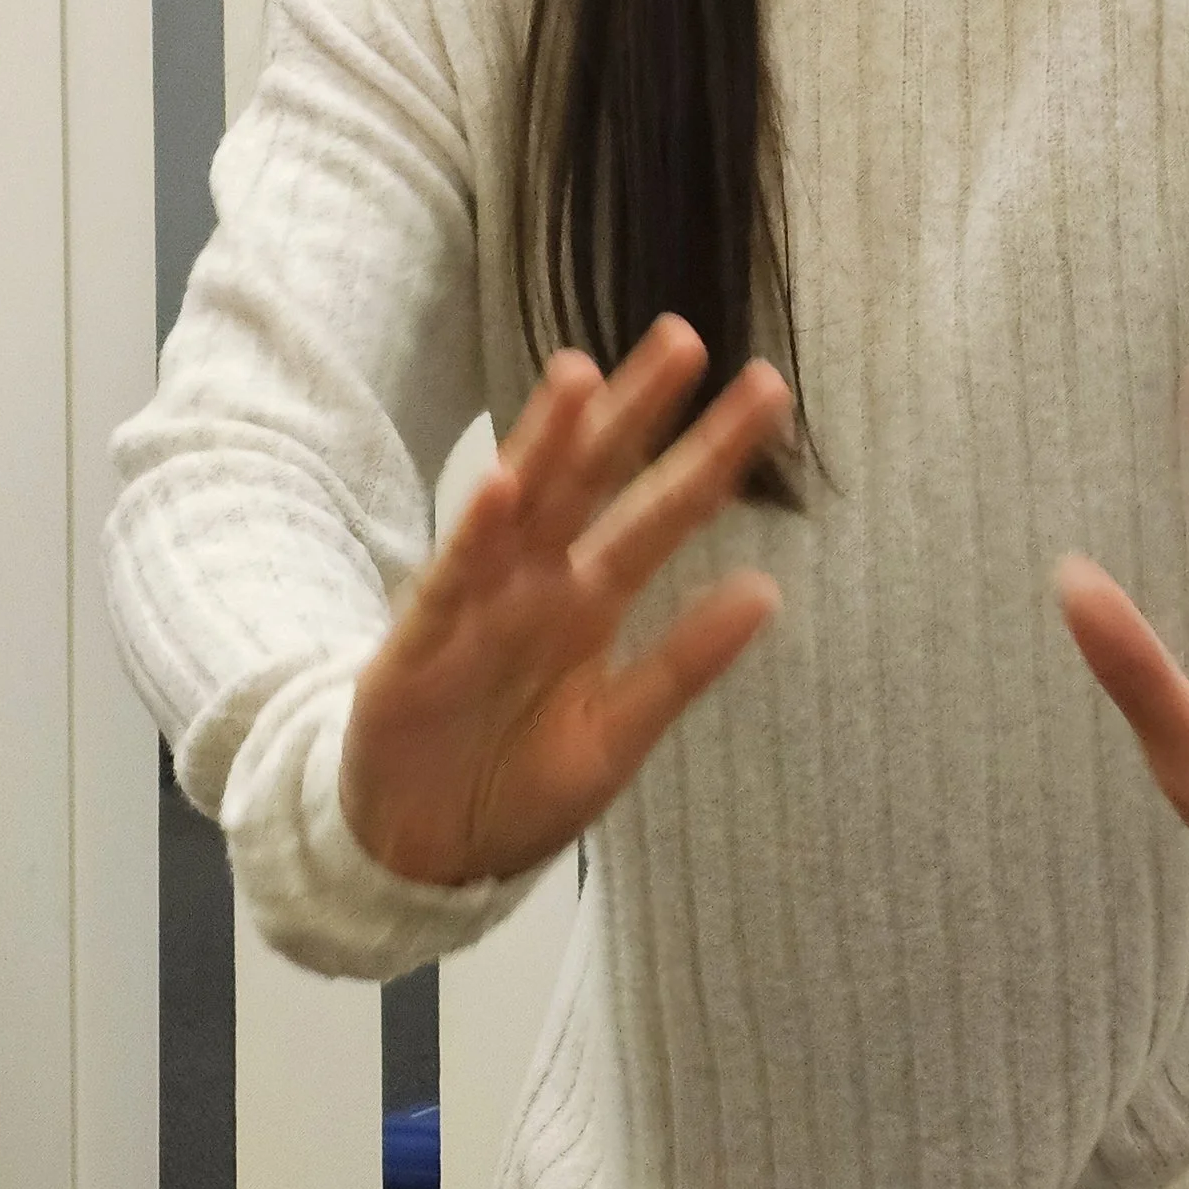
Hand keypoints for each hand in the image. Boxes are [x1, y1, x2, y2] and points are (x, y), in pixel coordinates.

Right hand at [340, 317, 791, 889]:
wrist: (421, 849)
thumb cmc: (519, 781)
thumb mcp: (619, 730)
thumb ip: (685, 663)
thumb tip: (767, 590)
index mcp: (591, 601)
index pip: (662, 512)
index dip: (711, 455)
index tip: (766, 391)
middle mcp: (539, 583)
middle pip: (593, 479)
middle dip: (635, 412)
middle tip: (684, 339)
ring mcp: (479, 604)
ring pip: (519, 509)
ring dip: (546, 442)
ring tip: (582, 377)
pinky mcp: (420, 645)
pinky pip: (451, 582)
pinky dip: (475, 537)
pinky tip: (502, 487)